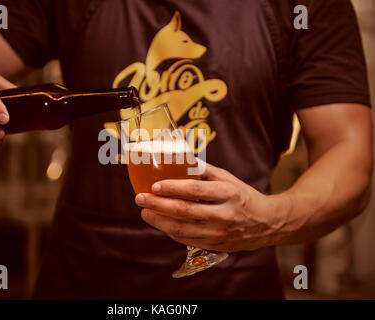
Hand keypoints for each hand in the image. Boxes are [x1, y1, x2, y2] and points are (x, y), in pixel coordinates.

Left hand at [134, 162, 290, 251]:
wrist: (267, 223)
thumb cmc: (243, 197)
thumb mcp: (229, 179)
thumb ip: (206, 171)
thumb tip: (182, 160)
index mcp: (228, 194)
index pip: (195, 190)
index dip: (173, 188)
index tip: (154, 186)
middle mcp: (224, 215)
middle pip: (185, 211)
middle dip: (158, 205)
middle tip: (140, 199)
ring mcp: (220, 233)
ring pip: (183, 229)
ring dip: (160, 221)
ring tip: (145, 213)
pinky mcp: (216, 245)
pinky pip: (188, 240)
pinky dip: (171, 232)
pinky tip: (161, 223)